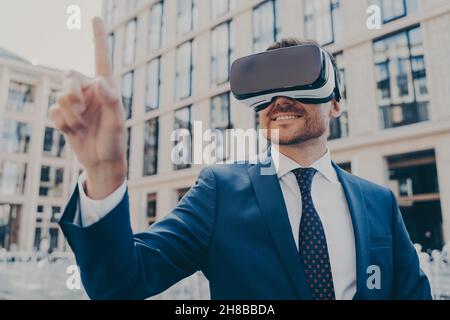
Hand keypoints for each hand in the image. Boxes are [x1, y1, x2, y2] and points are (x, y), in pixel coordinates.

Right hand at [49, 17, 125, 198]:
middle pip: (69, 76)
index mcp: (106, 88)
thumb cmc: (114, 140)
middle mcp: (90, 91)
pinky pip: (54, 111)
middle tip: (80, 109)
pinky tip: (73, 131)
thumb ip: (112, 99)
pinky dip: (62, 123)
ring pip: (61, 96)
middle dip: (72, 94)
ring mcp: (76, 103)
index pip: (101, 59)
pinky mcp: (64, 116)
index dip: (98, 38)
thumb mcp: (117, 121)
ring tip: (82, 126)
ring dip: (70, 114)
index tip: (96, 17)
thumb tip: (99, 80)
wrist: (101, 161)